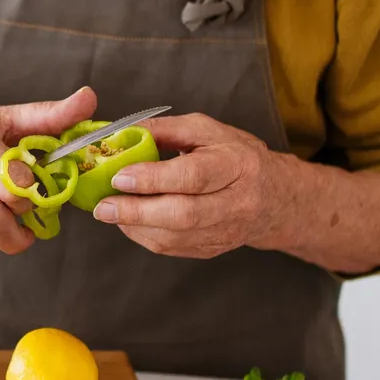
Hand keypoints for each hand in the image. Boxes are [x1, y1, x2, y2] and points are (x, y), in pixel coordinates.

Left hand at [92, 113, 290, 258]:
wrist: (275, 197)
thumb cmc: (235, 155)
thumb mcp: (206, 130)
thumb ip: (164, 129)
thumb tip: (120, 133)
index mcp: (237, 165)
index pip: (193, 176)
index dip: (154, 179)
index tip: (120, 176)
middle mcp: (237, 202)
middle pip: (184, 214)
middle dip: (137, 211)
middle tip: (104, 206)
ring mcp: (226, 231)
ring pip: (175, 237)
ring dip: (136, 226)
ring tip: (110, 212)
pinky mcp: (214, 249)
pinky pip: (173, 248)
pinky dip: (144, 236)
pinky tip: (129, 221)